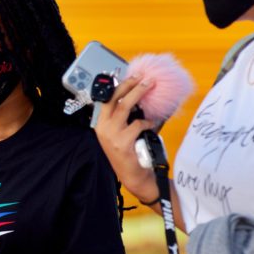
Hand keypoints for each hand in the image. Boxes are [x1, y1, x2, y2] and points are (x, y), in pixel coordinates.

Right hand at [94, 75, 158, 203]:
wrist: (133, 177)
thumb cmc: (130, 154)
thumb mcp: (121, 133)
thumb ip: (126, 118)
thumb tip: (139, 98)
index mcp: (101, 125)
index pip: (106, 100)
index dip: (117, 86)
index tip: (129, 76)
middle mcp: (103, 129)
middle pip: (114, 99)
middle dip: (129, 84)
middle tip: (142, 77)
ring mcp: (111, 136)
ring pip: (125, 107)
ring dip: (138, 93)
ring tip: (149, 85)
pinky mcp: (122, 142)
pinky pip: (138, 125)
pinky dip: (148, 122)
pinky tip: (153, 123)